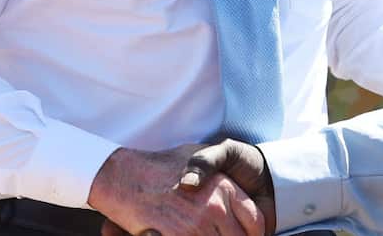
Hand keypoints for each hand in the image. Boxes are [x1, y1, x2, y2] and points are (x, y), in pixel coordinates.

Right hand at [90, 144, 264, 235]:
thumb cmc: (163, 165)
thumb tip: (238, 192)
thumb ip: (219, 172)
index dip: (254, 234)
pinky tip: (187, 234)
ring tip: (202, 233)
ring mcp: (196, 225)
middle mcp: (215, 207)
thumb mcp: (197, 155)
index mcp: (225, 188)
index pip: (255, 222)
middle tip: (220, 233)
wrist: (126, 175)